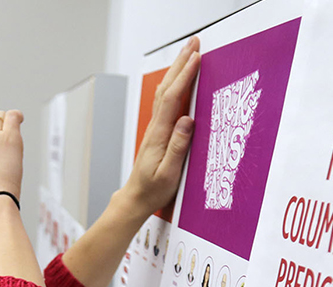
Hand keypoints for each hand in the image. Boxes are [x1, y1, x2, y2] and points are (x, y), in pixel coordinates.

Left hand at [121, 37, 199, 217]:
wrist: (136, 198)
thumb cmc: (154, 190)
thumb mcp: (169, 174)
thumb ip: (178, 147)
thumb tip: (187, 120)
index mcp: (160, 135)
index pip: (174, 98)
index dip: (185, 76)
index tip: (197, 58)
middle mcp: (156, 127)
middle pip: (168, 87)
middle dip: (181, 63)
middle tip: (195, 43)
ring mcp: (155, 127)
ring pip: (165, 91)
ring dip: (177, 70)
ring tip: (189, 53)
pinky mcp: (158, 131)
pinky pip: (165, 101)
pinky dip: (173, 84)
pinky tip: (177, 78)